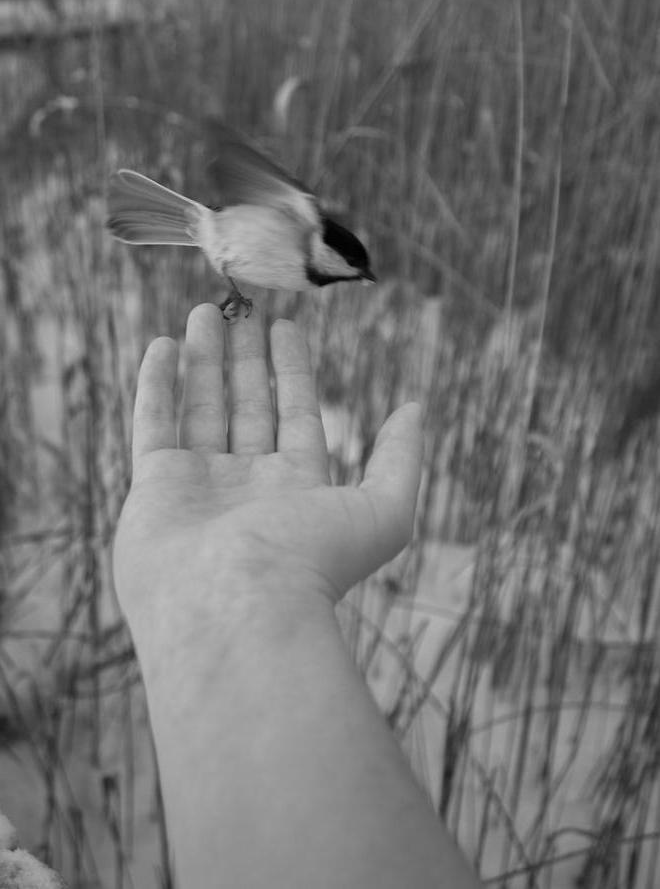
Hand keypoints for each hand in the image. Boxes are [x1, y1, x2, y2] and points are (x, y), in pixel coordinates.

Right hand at [113, 303, 421, 672]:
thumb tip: (413, 410)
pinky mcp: (153, 488)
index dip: (293, 370)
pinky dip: (157, 384)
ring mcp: (198, 486)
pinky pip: (153, 424)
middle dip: (244, 358)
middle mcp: (246, 486)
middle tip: (242, 307)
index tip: (286, 326)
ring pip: (201, 406)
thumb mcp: (383, 511)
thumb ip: (400, 460)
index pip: (296, 415)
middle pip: (246, 405)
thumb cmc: (312, 564)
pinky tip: (162, 346)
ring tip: (204, 311)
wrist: (236, 610)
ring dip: (203, 358)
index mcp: (296, 489)